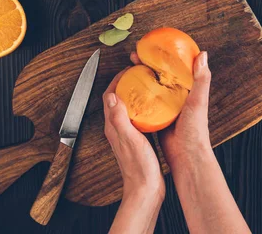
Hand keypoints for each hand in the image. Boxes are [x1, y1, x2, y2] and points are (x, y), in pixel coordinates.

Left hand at [103, 70, 164, 201]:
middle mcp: (116, 129)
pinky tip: (152, 108)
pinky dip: (140, 108)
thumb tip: (112, 96)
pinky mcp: (135, 141)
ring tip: (144, 85)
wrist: (145, 191)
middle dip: (124, 84)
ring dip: (132, 95)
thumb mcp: (130, 138)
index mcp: (113, 126)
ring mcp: (125, 135)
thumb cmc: (139, 168)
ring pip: (125, 108)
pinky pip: (135, 118)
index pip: (109, 96)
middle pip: (116, 100)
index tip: (128, 70)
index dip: (116, 80)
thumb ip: (119, 117)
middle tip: (137, 74)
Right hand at [130, 50, 211, 165]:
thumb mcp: (198, 101)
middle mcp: (175, 96)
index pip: (173, 66)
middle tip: (134, 56)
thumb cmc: (195, 129)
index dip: (161, 55)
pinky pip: (144, 103)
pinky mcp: (155, 117)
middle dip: (145, 63)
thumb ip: (201, 79)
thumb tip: (202, 54)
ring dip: (139, 77)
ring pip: (150, 87)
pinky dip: (136, 95)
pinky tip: (127, 91)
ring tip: (128, 70)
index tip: (149, 46)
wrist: (187, 157)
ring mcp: (164, 106)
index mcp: (186, 90)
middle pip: (158, 74)